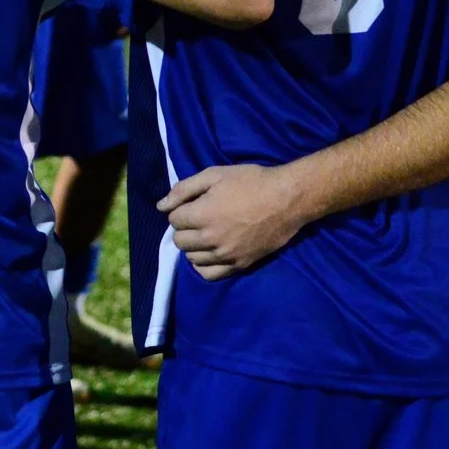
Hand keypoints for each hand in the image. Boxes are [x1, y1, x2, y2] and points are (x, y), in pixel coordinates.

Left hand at [158, 161, 312, 279]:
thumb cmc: (251, 181)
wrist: (287, 199)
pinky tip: (210, 253)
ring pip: (192, 258)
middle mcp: (211, 238)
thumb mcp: (215, 175)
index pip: (173, 220)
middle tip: (199, 218)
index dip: (181, 209)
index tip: (194, 204)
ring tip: (206, 234)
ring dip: (194, 246)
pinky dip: (204, 265)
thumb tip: (161, 206)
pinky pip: (210, 274)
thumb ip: (184, 189)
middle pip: (180, 241)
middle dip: (184, 228)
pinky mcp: (239, 264)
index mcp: (203, 214)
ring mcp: (226, 254)